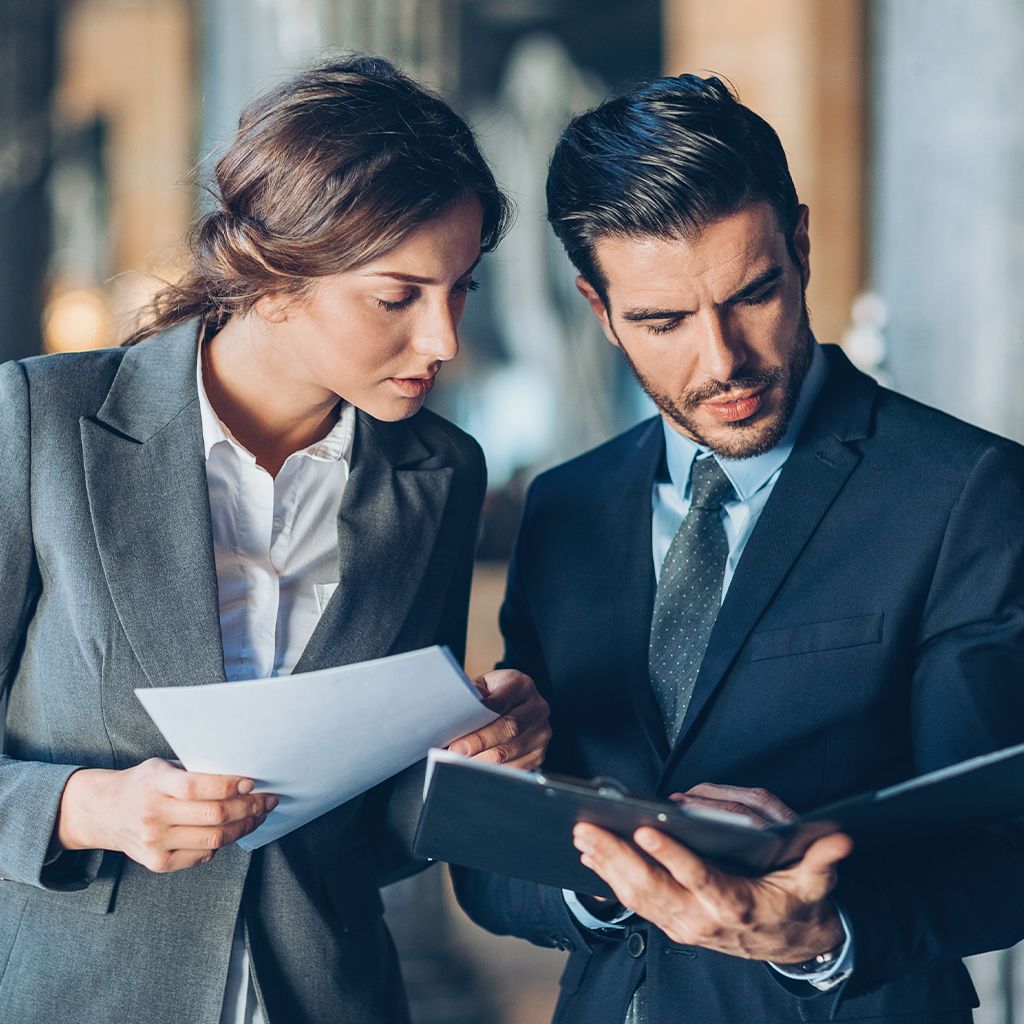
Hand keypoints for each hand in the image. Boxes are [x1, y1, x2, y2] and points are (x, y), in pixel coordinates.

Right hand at [56, 757, 278, 872]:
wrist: (104, 812)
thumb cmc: (143, 784)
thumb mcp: (163, 767)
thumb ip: (195, 772)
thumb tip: (242, 777)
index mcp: (155, 783)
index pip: (198, 786)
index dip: (230, 785)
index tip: (252, 782)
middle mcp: (153, 814)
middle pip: (214, 815)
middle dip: (249, 807)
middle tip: (268, 800)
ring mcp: (154, 842)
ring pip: (214, 838)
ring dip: (244, 827)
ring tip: (258, 816)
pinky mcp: (157, 863)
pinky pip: (202, 855)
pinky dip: (221, 843)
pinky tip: (230, 831)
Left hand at [448, 669, 550, 769]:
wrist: (518, 704)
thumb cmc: (496, 695)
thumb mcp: (484, 686)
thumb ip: (473, 697)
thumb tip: (456, 716)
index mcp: (522, 685)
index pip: (499, 704)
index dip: (477, 723)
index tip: (458, 737)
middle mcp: (537, 708)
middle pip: (508, 730)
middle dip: (479, 743)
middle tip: (457, 752)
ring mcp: (541, 733)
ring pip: (509, 752)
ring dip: (482, 760)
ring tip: (461, 761)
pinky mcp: (539, 754)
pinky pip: (514, 768)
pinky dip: (492, 771)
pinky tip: (477, 767)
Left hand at [573, 782, 851, 961]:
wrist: (791, 945)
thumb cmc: (797, 905)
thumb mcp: (816, 883)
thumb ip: (822, 861)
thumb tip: (839, 840)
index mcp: (735, 905)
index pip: (698, 878)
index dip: (672, 855)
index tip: (647, 828)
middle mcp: (702, 919)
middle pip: (652, 888)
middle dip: (616, 858)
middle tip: (588, 829)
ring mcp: (683, 924)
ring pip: (636, 897)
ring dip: (606, 866)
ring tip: (582, 837)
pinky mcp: (672, 922)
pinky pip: (635, 902)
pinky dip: (610, 879)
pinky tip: (592, 857)